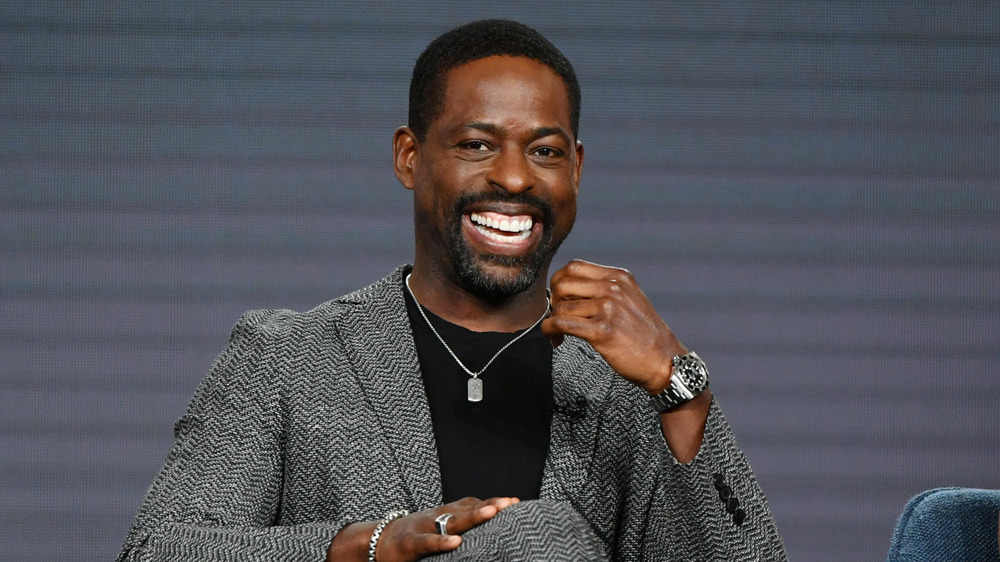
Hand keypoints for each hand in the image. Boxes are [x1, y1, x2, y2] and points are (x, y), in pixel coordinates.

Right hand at [328, 496, 518, 561]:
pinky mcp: (409, 543)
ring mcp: (423, 527)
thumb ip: (456, 524)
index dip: (492, 503)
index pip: (471, 505)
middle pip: (466, 509)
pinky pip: (428, 541)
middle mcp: (436, 517)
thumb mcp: (434, 527)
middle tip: (510, 504)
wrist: (373, 542)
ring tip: (492, 513)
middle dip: (489, 506)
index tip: (514, 502)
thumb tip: (484, 526)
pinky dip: (442, 541)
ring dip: (472, 517)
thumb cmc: (409, 538)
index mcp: (443, 514)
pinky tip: (457, 543)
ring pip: (451, 521)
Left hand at [542, 259, 685, 393]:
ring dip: (551, 320)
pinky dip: (550, 330)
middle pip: (563, 282)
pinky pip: (562, 323)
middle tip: (556, 316)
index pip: (574, 267)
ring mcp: (608, 308)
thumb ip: (606, 289)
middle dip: (552, 299)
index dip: (559, 282)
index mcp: (619, 277)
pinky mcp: (602, 331)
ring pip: (561, 305)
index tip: (559, 298)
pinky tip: (555, 338)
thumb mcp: (630, 299)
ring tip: (557, 334)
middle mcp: (613, 288)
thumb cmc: (644, 335)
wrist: (665, 360)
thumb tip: (569, 290)